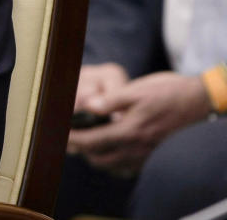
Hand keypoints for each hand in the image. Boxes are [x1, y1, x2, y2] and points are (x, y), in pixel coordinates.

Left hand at [67, 71, 210, 174]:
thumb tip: (86, 106)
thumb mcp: (136, 90)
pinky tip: (110, 148)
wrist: (200, 102)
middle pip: (98, 158)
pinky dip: (114, 162)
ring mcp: (147, 156)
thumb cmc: (168, 92)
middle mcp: (137, 149)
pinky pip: (128, 168)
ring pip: (112, 166)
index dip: (71, 140)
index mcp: (129, 131)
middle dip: (81, 150)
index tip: (58, 135)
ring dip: (96, 156)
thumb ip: (110, 100)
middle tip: (69, 137)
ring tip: (86, 141)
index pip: (91, 142)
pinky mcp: (154, 157)